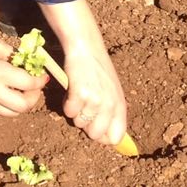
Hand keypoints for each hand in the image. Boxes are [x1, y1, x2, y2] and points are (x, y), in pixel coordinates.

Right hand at [0, 35, 46, 116]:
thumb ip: (12, 53)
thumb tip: (25, 61)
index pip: (28, 83)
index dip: (39, 81)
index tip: (42, 76)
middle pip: (24, 105)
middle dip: (34, 97)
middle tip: (34, 87)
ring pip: (13, 114)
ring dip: (22, 105)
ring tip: (22, 93)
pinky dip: (8, 108)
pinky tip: (7, 96)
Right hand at [40, 0, 126, 145]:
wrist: (86, 48)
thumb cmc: (97, 69)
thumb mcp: (112, 90)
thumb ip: (112, 112)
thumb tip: (107, 138)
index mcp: (120, 104)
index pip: (116, 137)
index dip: (103, 137)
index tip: (94, 130)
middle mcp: (110, 105)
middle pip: (95, 135)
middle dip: (86, 126)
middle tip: (83, 110)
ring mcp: (95, 100)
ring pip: (79, 123)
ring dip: (75, 112)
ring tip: (78, 95)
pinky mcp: (79, 94)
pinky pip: (68, 112)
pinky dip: (66, 103)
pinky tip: (71, 90)